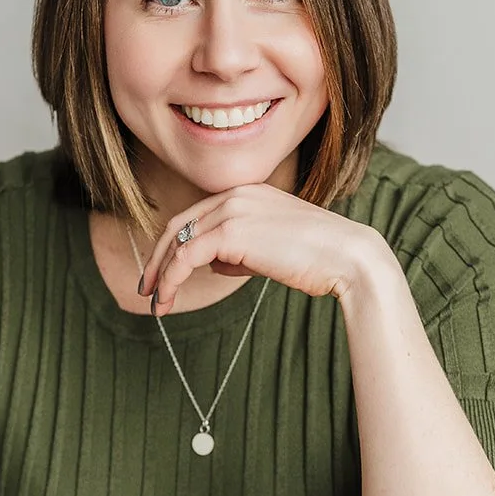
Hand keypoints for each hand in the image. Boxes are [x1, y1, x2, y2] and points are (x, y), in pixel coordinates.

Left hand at [136, 184, 384, 313]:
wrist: (347, 256)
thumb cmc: (319, 257)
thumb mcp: (273, 246)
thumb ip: (242, 249)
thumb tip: (215, 263)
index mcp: (248, 192)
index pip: (197, 216)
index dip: (175, 244)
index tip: (165, 271)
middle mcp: (236, 194)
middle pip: (179, 224)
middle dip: (159, 258)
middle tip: (147, 288)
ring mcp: (232, 209)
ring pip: (178, 241)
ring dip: (161, 274)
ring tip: (157, 303)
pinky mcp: (230, 232)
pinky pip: (186, 256)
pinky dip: (171, 279)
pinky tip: (169, 299)